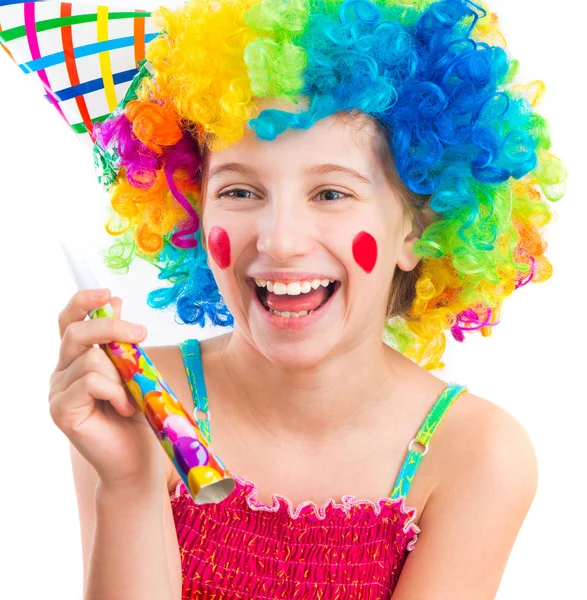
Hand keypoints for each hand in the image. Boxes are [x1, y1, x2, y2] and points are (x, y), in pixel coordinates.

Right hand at [49, 289, 165, 491]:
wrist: (137, 458)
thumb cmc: (138, 413)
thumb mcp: (134, 370)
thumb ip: (121, 341)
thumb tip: (114, 301)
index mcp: (77, 358)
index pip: (69, 321)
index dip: (83, 302)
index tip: (108, 292)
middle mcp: (62, 371)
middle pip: (76, 332)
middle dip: (111, 328)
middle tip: (142, 335)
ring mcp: (58, 391)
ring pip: (90, 360)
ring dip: (121, 376)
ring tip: (132, 397)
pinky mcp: (60, 410)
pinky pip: (90, 382)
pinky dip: (116, 391)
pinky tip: (124, 408)